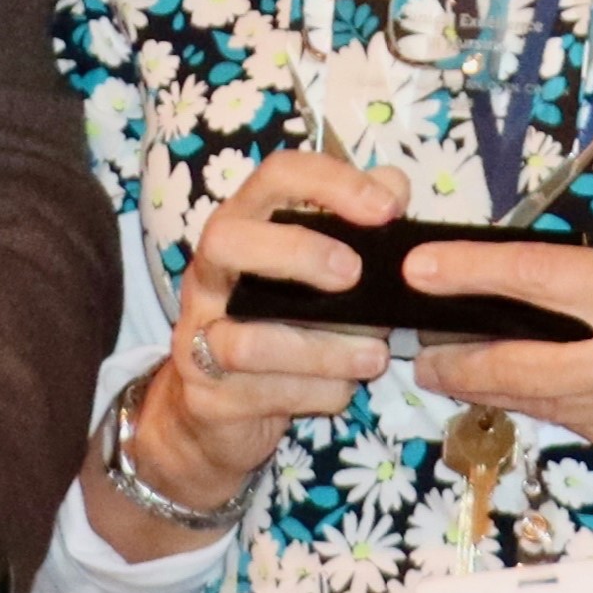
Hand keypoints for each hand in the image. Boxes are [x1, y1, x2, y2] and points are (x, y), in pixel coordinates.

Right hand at [96, 150, 413, 550]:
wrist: (219, 415)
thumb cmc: (281, 326)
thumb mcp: (320, 273)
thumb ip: (357, 228)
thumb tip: (393, 187)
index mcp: (243, 229)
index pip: (274, 177)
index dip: (329, 182)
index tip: (386, 208)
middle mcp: (211, 276)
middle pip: (227, 240)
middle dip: (296, 252)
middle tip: (354, 275)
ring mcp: (198, 337)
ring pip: (247, 339)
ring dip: (321, 349)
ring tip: (374, 355)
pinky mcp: (207, 397)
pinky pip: (261, 393)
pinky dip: (314, 392)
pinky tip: (344, 390)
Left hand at [403, 240, 592, 515]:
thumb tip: (514, 288)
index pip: (534, 281)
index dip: (466, 276)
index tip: (417, 272)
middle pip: (515, 366)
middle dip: (455, 361)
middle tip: (419, 353)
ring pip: (543, 403)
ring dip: (505, 385)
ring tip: (473, 365)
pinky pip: (585, 428)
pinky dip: (570, 407)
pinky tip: (576, 390)